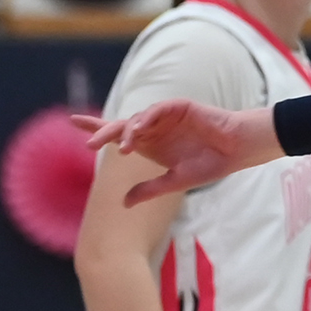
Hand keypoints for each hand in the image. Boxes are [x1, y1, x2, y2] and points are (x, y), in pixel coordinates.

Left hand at [79, 101, 282, 203]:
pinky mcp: (178, 107)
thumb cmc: (211, 164)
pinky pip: (157, 110)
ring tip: (124, 148)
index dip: (97, 129)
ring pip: (137, 119)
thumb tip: (123, 203)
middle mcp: (154, 129)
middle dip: (103, 132)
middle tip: (88, 143)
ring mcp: (165, 117)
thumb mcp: (175, 181)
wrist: (236, 151)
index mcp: (151, 144)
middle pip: (121, 126)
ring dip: (127, 132)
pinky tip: (140, 128)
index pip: (118, 134)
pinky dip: (147, 117)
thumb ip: (149, 189)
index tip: (74, 122)